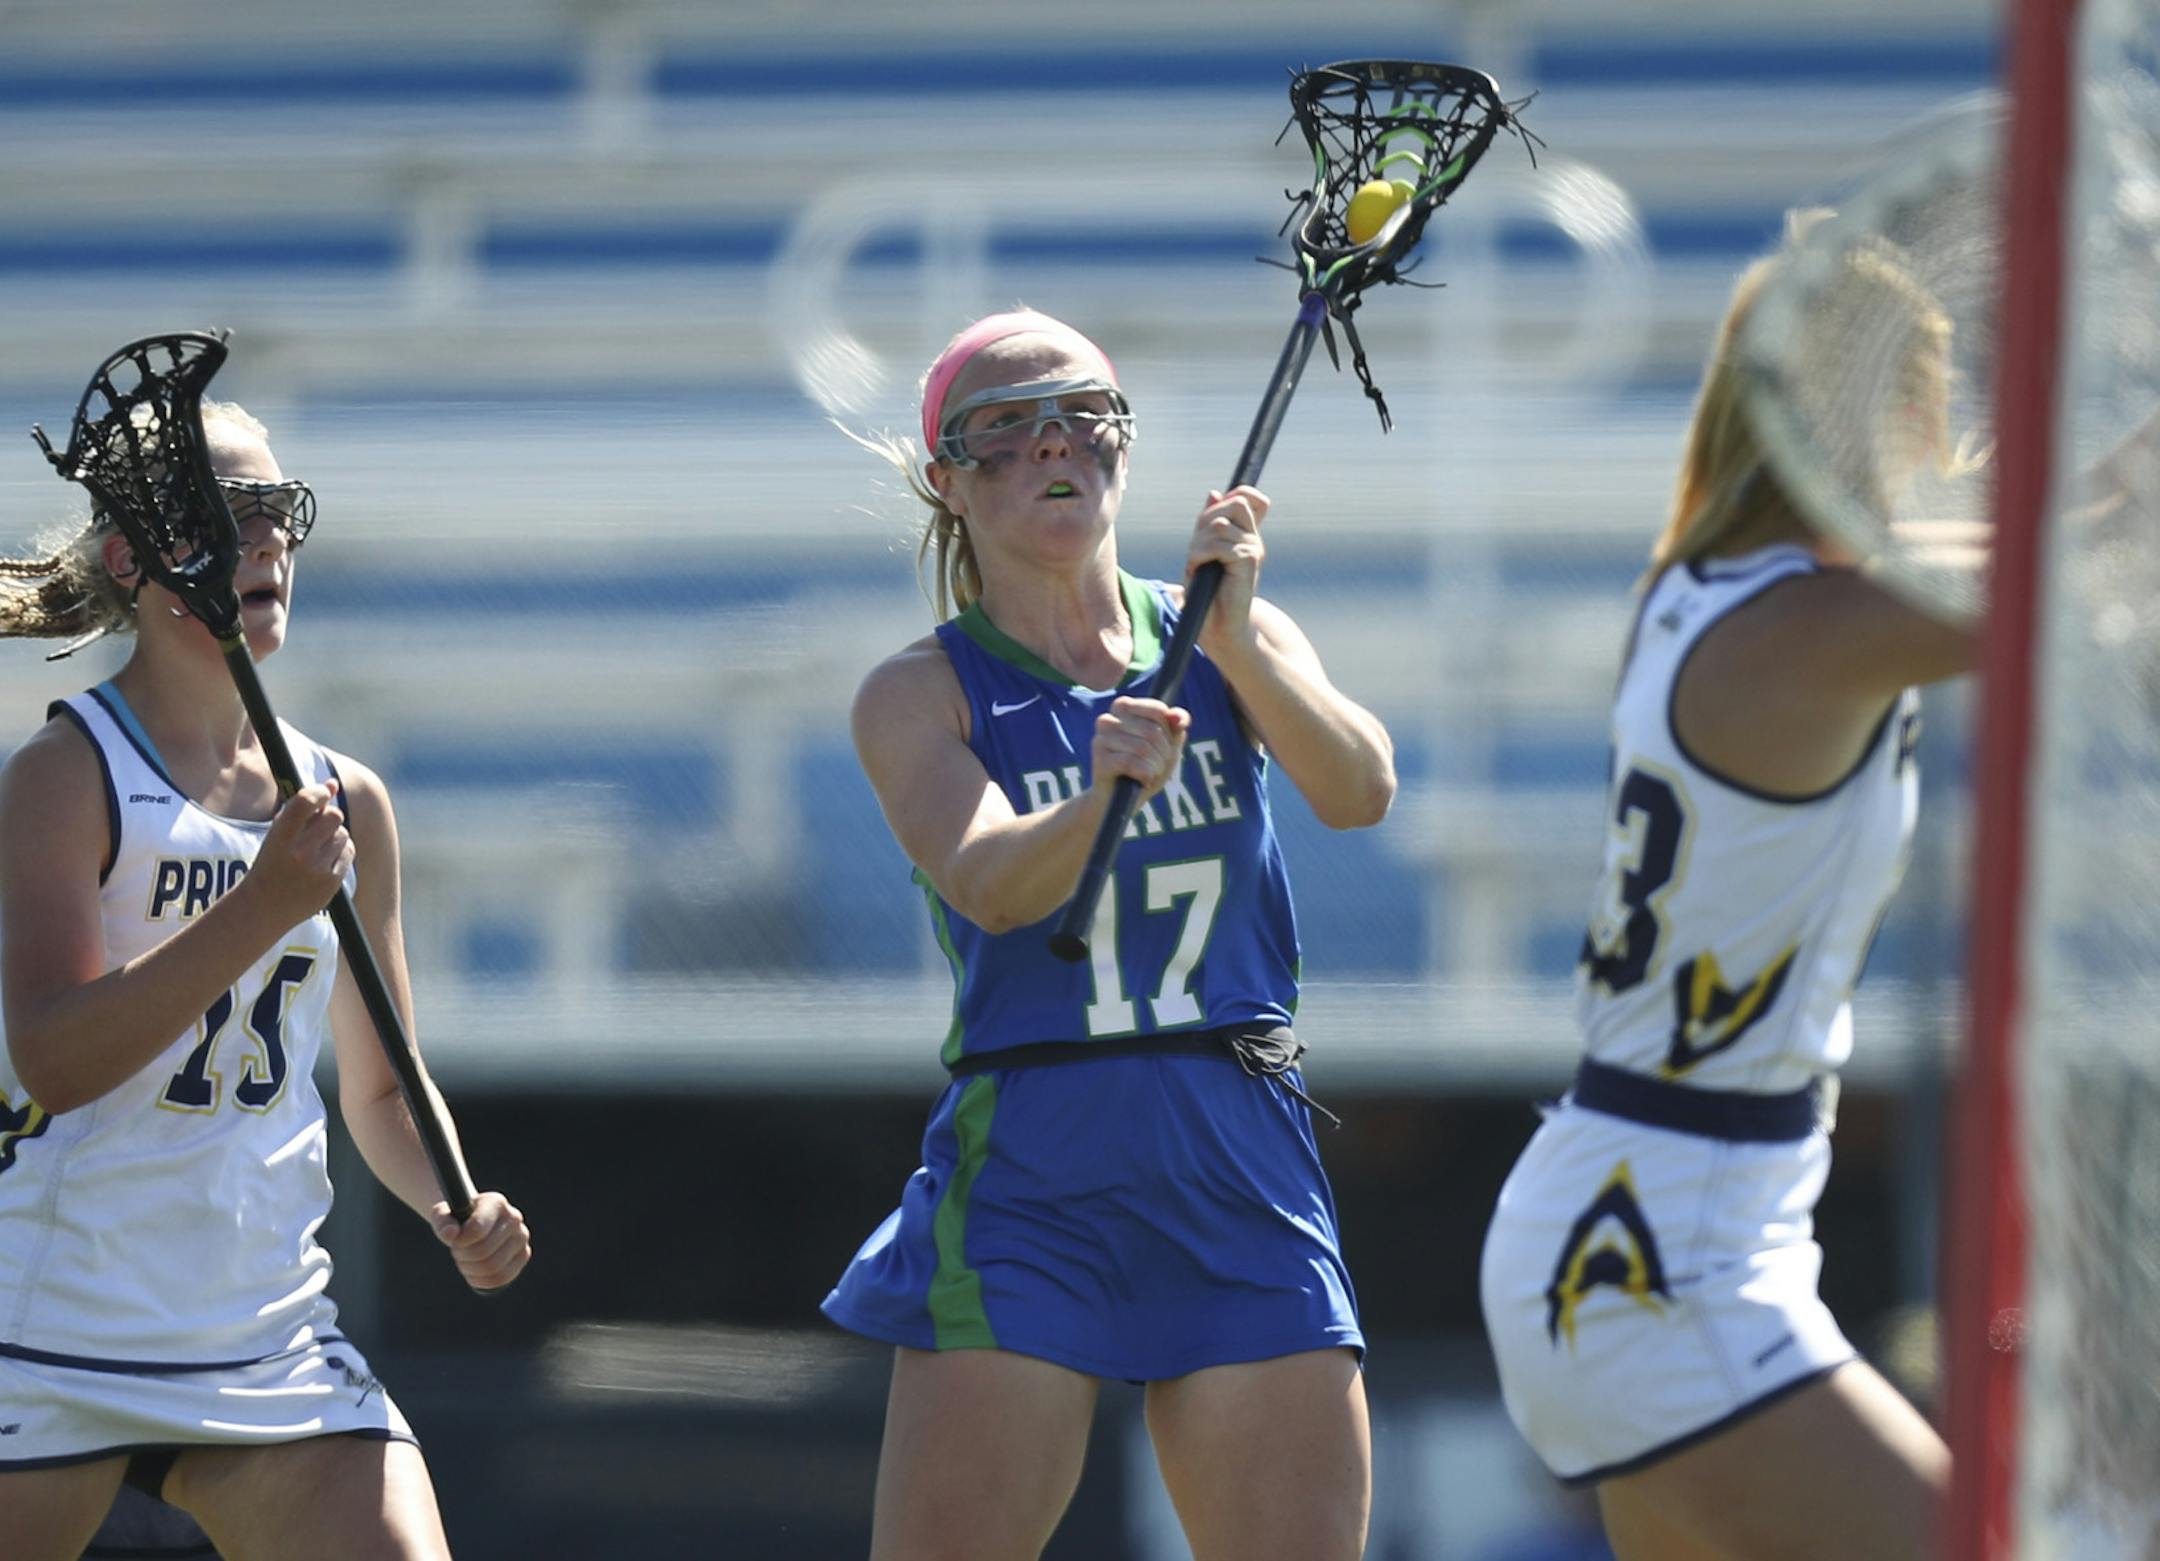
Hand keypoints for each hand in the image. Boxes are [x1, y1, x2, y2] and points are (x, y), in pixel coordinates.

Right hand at [240, 780, 353, 926]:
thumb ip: (303, 807)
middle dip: (328, 817)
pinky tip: (322, 862)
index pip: (305, 802)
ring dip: (333, 836)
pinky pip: (348, 852)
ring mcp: (317, 869)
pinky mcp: (331, 883)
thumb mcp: (278, 833)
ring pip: (343, 834)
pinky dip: (339, 853)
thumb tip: (334, 784)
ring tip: (314, 849)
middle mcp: (299, 853)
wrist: (263, 907)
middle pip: (334, 816)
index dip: (319, 792)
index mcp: (280, 837)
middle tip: (316, 827)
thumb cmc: (272, 862)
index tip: (322, 793)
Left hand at [432, 1192, 531, 1291]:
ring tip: (464, 1261)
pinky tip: (473, 1273)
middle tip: (457, 1251)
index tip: (453, 1241)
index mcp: (496, 1203)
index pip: (477, 1230)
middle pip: (483, 1252)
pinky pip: (501, 1278)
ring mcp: (521, 1237)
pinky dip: (482, 1281)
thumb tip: (450, 1234)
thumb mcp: (442, 1216)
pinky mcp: (523, 1254)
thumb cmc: (456, 1219)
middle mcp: (514, 1218)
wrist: (474, 1223)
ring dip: (470, 1269)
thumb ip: (442, 1222)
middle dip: (463, 1256)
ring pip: (492, 1267)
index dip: (460, 1242)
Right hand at [1091, 696, 1189, 801]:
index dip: (1169, 734)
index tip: (1163, 747)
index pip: (1158, 710)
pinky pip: (1132, 763)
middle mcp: (1107, 719)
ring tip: (1149, 776)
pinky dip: (1145, 775)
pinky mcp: (1100, 760)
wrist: (1120, 802)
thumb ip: (1177, 725)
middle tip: (1156, 767)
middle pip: (1153, 731)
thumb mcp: (1168, 745)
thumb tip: (1177, 716)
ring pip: (1143, 748)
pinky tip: (1143, 781)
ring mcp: (1100, 739)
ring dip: (1155, 767)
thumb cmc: (1145, 768)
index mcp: (1123, 707)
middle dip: (1163, 754)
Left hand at [1185, 486, 1268, 664]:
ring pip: (1219, 524)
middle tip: (1198, 550)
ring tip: (1197, 565)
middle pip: (1233, 503)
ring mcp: (1253, 549)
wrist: (1219, 627)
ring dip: (1199, 544)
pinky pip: (1217, 545)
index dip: (1229, 497)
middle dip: (1206, 521)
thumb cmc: (1208, 593)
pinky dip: (1199, 557)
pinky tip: (1198, 571)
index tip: (1209, 521)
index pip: (1246, 496)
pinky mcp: (1248, 562)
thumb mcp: (1204, 551)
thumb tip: (1213, 493)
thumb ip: (1209, 524)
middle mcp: (1253, 539)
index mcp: (1245, 535)